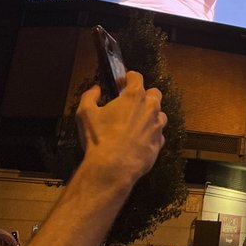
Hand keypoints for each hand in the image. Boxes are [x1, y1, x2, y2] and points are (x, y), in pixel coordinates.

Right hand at [75, 70, 165, 186]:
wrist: (112, 168)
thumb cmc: (99, 139)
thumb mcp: (85, 114)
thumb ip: (90, 96)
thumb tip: (95, 89)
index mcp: (134, 96)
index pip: (136, 77)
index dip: (128, 77)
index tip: (122, 82)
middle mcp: (150, 108)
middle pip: (154, 93)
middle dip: (145, 95)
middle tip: (132, 104)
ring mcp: (157, 126)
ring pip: (159, 114)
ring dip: (150, 116)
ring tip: (136, 124)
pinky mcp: (159, 143)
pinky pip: (158, 135)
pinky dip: (150, 135)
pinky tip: (139, 141)